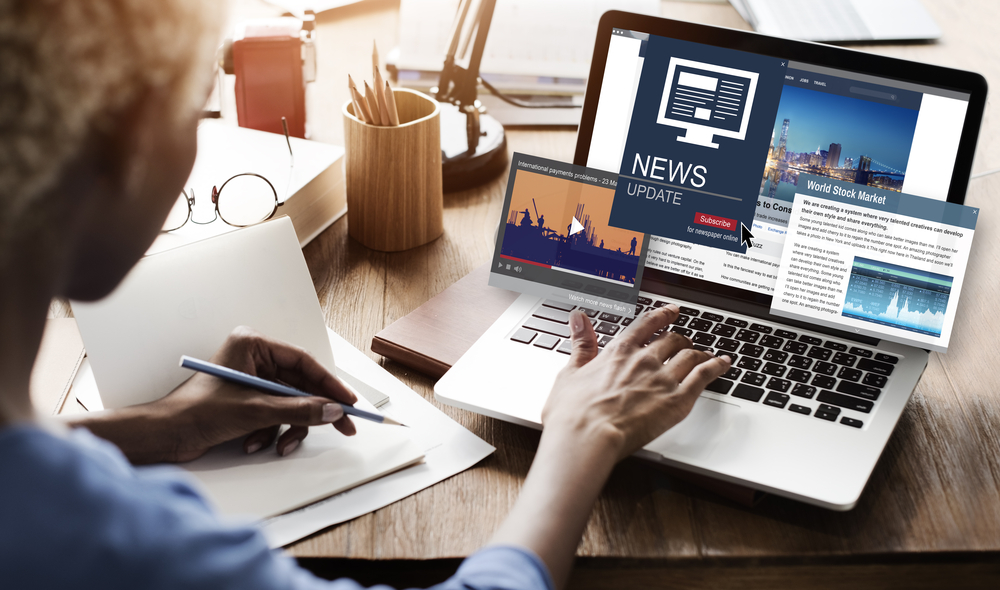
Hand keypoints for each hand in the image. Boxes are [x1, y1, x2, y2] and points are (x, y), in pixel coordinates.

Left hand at [71, 327, 357, 463]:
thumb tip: (333, 411)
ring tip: (280, 445)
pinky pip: (275, 415)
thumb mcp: (255, 411)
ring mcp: (250, 382)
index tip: (348, 402)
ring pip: (290, 404)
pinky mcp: (246, 402)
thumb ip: (299, 409)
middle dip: (314, 411)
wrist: (163, 437)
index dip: (329, 383)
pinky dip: (271, 432)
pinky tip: (254, 443)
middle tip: (342, 426)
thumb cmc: (195, 412)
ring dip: (287, 427)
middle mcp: (253, 360)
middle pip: (300, 385)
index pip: (303, 362)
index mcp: (253, 346)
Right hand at [490, 305, 730, 587]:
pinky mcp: (677, 400)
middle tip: (685, 342)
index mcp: (619, 351)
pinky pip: (703, 376)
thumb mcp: (570, 372)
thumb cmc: (574, 413)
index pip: (646, 325)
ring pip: (690, 355)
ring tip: (706, 354)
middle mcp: (644, 359)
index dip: (661, 316)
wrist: (587, 437)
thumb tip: (579, 320)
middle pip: (671, 340)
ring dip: (700, 352)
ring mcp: (662, 379)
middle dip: (680, 339)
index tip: (671, 311)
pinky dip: (716, 367)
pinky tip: (723, 364)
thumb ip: (581, 343)